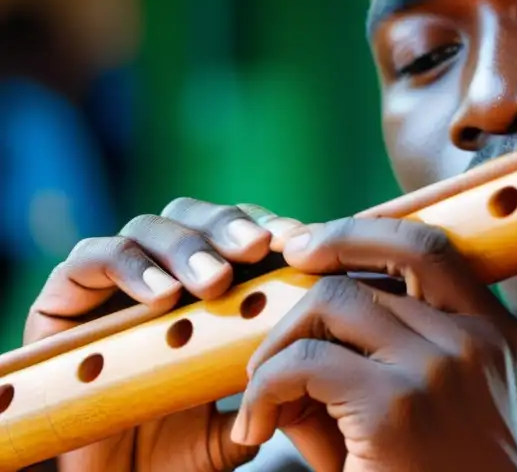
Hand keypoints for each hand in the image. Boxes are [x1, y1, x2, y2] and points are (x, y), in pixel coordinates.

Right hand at [24, 198, 308, 471]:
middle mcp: (160, 270)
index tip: (297, 243)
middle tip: (258, 249)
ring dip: (187, 247)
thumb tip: (309, 349)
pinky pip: (91, 258)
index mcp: (208, 284)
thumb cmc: (179, 445)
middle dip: (230, 227)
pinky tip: (161, 295)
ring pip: (150, 227)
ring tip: (214, 281)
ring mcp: (111, 280)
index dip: (270, 227)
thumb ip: (271, 381)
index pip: (240, 232)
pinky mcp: (63, 297)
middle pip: (196, 216)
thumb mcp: (240, 413)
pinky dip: (127, 266)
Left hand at [232, 214, 516, 471]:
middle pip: (366, 272)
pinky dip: (263, 387)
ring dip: (278, 344)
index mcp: (495, 332)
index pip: (428, 246)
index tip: (309, 247)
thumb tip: (297, 333)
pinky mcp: (394, 408)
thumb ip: (380, 360)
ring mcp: (438, 368)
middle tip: (266, 342)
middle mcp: (474, 339)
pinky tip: (254, 427)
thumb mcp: (435, 412)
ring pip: (331, 302)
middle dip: (302, 294)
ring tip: (261, 393)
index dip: (360, 233)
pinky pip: (304, 362)